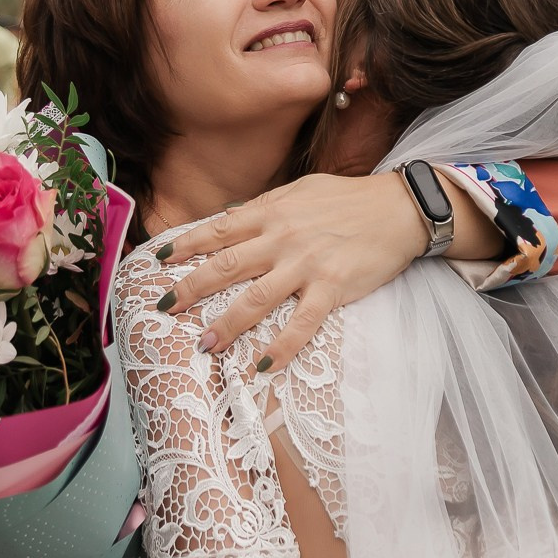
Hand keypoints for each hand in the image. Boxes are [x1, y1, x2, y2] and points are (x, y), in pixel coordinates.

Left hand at [162, 172, 424, 366]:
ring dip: (226, 324)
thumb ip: (265, 208)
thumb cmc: (348, 199)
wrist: (399, 208)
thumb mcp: (300, 192)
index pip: (218, 230)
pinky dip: (281, 347)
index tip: (158, 260)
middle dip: (190, 289)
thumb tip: (228, 218)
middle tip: (162, 309)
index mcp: (272, 213)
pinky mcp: (333, 287)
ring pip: (256, 298)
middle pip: (226, 266)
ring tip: (204, 345)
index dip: (185, 245)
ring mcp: (306, 264)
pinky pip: (302, 323)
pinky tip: (263, 366)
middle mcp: (282, 237)